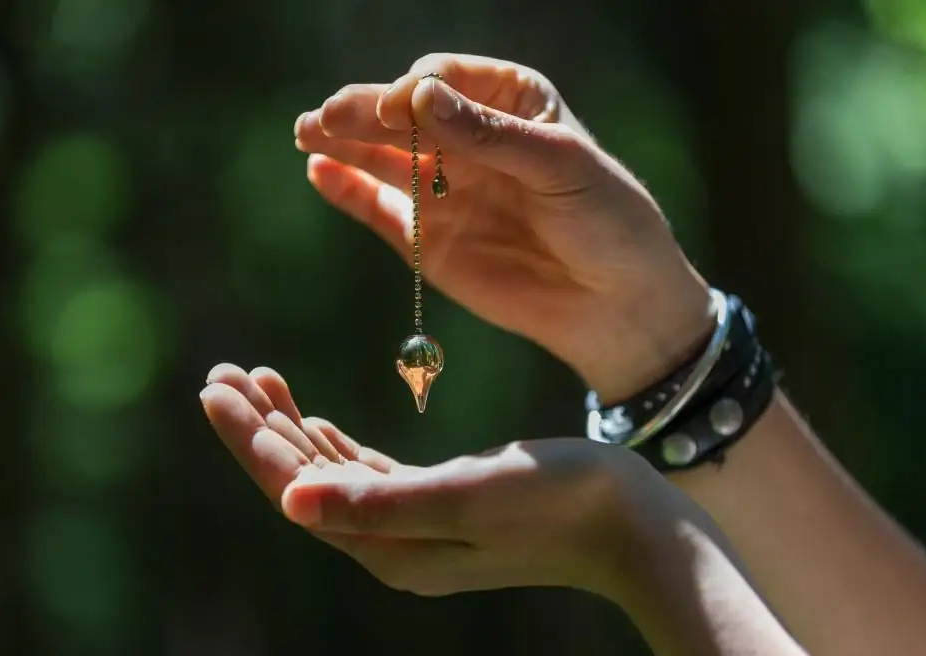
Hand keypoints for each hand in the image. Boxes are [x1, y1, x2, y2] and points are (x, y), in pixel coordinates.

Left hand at [200, 362, 663, 596]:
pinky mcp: (440, 504)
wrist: (633, 526)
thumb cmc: (559, 505)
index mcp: (388, 547)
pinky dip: (335, 444)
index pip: (296, 487)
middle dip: (259, 427)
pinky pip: (367, 473)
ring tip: (255, 380)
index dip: (249, 440)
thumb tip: (288, 501)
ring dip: (291, 428)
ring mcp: (415, 527)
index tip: (213, 386)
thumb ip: (378, 503)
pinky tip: (314, 421)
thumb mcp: (467, 498)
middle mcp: (392, 544)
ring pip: (331, 473)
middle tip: (220, 372)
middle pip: (304, 479)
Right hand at [295, 53, 712, 399]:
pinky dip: (348, 191)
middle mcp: (467, 139)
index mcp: (508, 101)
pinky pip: (379, 208)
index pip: (443, 80)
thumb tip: (419, 99)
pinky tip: (319, 172)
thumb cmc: (607, 220)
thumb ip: (490, 136)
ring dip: (344, 143)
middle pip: (402, 116)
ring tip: (308, 133)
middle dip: (364, 111)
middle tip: (326, 116)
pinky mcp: (427, 238)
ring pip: (382, 157)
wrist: (616, 305)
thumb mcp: (560, 165)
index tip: (402, 107)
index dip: (416, 92)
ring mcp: (444, 189)